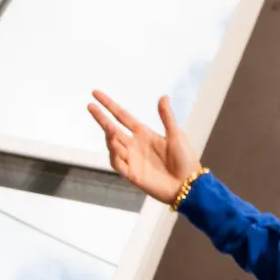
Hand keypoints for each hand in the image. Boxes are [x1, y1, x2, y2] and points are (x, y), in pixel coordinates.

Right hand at [88, 90, 196, 204]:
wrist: (189, 184)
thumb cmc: (185, 160)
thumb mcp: (176, 134)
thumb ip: (167, 117)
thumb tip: (163, 96)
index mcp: (144, 133)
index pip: (122, 116)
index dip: (109, 105)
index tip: (96, 94)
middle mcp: (134, 145)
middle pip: (112, 129)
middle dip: (101, 118)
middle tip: (90, 106)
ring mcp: (132, 160)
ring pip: (113, 146)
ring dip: (110, 137)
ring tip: (110, 129)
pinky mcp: (132, 174)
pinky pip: (118, 164)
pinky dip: (115, 155)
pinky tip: (116, 145)